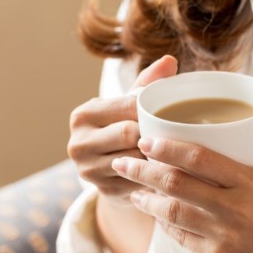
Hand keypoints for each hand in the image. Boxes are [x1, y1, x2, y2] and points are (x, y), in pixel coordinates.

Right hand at [67, 55, 178, 203]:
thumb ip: (147, 82)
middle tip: (175, 132)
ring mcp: (88, 170)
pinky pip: (138, 181)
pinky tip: (166, 170)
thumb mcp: (129, 105)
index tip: (170, 111)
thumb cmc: (123, 128)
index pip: (126, 106)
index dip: (151, 109)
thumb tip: (169, 61)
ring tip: (173, 151)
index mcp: (83, 115)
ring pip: (135, 159)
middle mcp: (78, 143)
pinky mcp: (103, 191)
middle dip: (152, 134)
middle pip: (128, 134)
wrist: (110, 172)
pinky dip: (154, 175)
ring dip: (155, 156)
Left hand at [111, 91, 252, 252]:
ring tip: (131, 188)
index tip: (145, 140)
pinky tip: (153, 214)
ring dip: (145, 200)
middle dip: (143, 171)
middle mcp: (234, 208)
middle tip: (122, 161)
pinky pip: (179, 238)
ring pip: (171, 213)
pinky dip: (163, 224)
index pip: (199, 158)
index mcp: (250, 181)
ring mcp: (223, 236)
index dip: (167, 147)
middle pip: (176, 184)